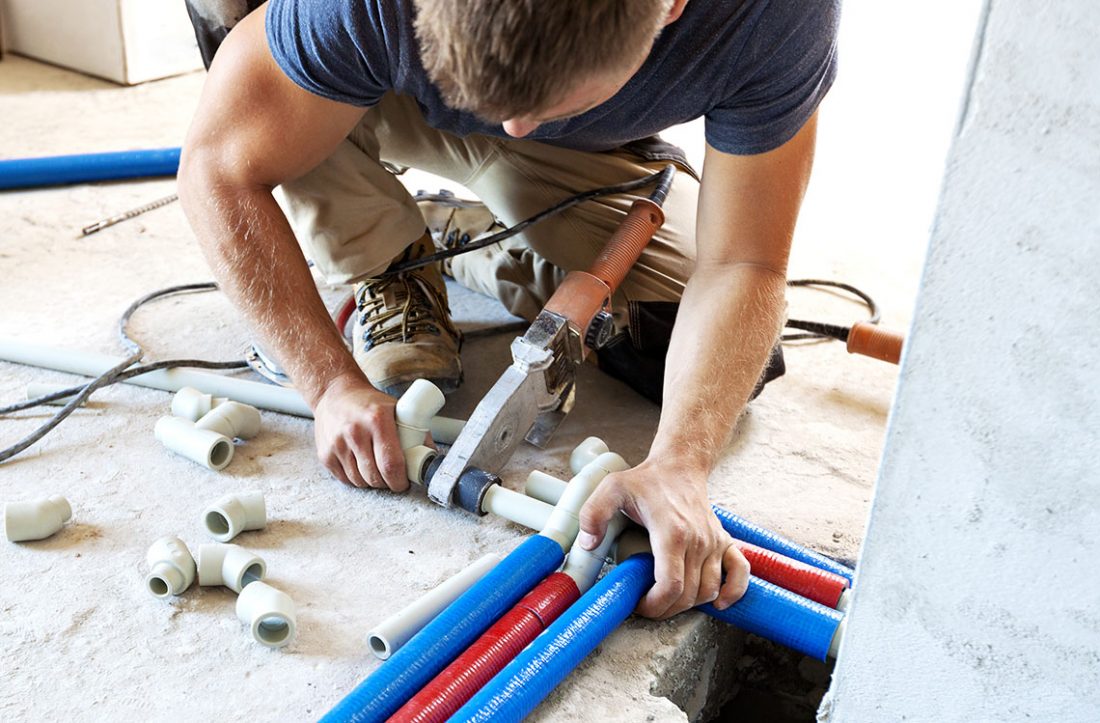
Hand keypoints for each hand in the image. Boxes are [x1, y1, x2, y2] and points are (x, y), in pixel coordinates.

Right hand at [312, 371, 408, 490]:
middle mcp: (355, 431)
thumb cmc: (371, 404)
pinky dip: (356, 479)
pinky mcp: (325, 454)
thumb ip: (416, 433)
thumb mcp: (397, 410)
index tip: (404, 482)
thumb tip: (429, 459)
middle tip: (392, 478)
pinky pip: (345, 480)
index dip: (400, 480)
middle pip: (375, 476)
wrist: (335, 394)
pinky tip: (360, 465)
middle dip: (387, 483)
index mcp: (377, 419)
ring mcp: (337, 444)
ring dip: (371, 482)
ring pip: (359, 481)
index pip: (391, 463)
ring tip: (376, 469)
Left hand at [578, 458, 749, 618]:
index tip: (638, 605)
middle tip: (646, 606)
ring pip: (709, 590)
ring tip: (666, 600)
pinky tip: (718, 602)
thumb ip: (593, 514)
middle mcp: (698, 540)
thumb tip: (587, 544)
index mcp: (672, 532)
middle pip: (688, 595)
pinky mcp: (724, 541)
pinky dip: (732, 592)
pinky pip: (740, 573)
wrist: (679, 466)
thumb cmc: (646, 480)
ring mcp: (714, 542)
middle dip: (665, 609)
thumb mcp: (612, 489)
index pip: (670, 585)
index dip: (654, 605)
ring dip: (689, 604)